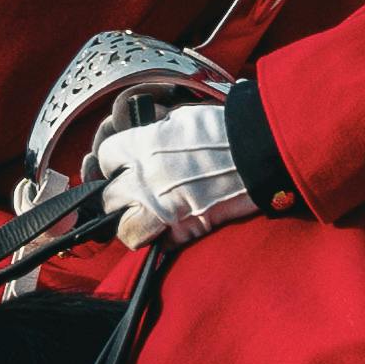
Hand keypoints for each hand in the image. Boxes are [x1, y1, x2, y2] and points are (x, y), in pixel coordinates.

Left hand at [98, 101, 266, 250]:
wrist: (260, 149)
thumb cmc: (225, 129)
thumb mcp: (180, 119)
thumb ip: (153, 133)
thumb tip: (142, 141)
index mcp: (141, 145)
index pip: (104, 158)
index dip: (113, 164)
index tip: (122, 166)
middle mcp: (143, 178)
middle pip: (108, 198)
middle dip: (118, 198)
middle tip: (133, 196)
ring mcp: (162, 207)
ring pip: (126, 230)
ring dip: (134, 226)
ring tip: (146, 220)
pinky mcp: (185, 229)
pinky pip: (161, 244)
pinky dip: (166, 240)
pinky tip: (174, 229)